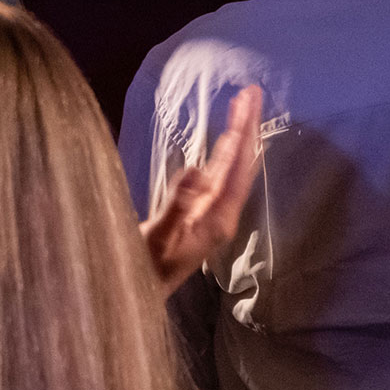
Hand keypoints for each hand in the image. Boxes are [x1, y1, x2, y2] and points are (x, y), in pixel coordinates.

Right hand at [141, 85, 263, 294]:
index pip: (235, 166)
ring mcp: (212, 216)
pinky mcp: (200, 216)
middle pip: (240, 164)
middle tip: (251, 92)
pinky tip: (223, 146)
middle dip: (246, 127)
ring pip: (232, 170)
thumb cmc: (144, 270)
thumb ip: (177, 205)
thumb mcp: (157, 238)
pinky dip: (224, 155)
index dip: (242, 131)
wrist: (138, 298)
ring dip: (238, 138)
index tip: (247, 99)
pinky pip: (220, 178)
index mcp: (216, 217)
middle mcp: (220, 214)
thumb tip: (198, 169)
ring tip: (241, 109)